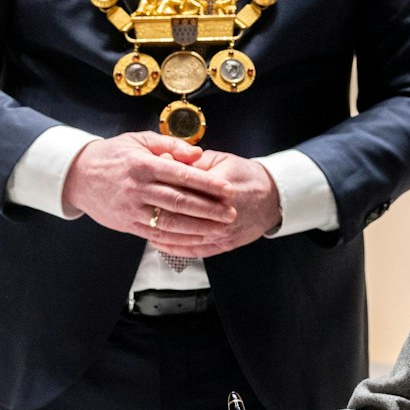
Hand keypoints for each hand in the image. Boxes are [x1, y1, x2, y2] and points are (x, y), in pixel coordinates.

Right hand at [61, 133, 235, 242]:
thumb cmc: (114, 155)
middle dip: (208, 209)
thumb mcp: (140, 140)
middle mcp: (137, 188)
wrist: (78, 176)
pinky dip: (177, 238)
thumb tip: (198, 154)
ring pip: (169, 221)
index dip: (207, 184)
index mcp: (143, 164)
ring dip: (197, 227)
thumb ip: (171, 145)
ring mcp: (131, 209)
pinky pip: (155, 234)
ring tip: (219, 227)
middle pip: (178, 201)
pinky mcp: (127, 224)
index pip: (181, 175)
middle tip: (231, 213)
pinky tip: (196, 237)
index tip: (228, 189)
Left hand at [149, 150, 280, 259]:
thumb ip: (192, 162)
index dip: (160, 184)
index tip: (143, 182)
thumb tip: (163, 160)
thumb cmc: (245, 176)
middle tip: (136, 205)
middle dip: (156, 209)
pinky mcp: (224, 244)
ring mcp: (223, 231)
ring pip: (184, 235)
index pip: (183, 187)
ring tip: (142, 225)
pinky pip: (195, 249)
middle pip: (181, 213)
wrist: (273, 197)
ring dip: (161, 232)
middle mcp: (221, 212)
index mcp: (220, 187)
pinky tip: (159, 243)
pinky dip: (174, 248)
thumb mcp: (220, 160)